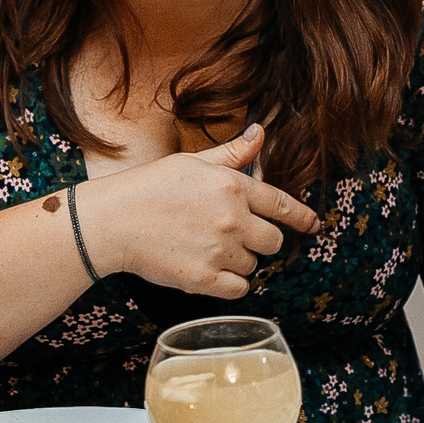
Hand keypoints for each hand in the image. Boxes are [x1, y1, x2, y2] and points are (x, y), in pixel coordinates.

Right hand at [80, 124, 320, 298]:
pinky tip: (210, 271)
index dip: (301, 217)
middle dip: (260, 240)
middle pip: (272, 241)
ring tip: (207, 248)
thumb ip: (232, 154)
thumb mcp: (192, 162)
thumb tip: (261, 134)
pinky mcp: (203, 279)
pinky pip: (239, 288)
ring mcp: (219, 251)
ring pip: (253, 265)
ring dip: (239, 260)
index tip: (313, 225)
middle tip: (234, 236)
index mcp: (233, 186)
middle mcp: (233, 219)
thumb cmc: (148, 187)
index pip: (281, 204)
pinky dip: (230, 283)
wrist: (110, 222)